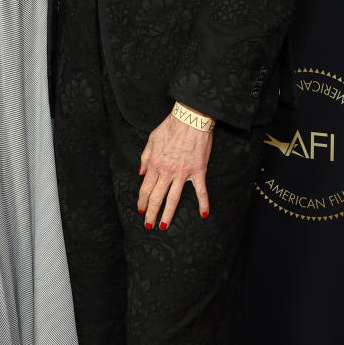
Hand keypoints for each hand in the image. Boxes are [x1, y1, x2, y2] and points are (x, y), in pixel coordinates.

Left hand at [138, 114, 211, 229]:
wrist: (191, 118)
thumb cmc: (171, 126)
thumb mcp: (151, 139)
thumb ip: (145, 157)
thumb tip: (140, 172)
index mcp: (155, 164)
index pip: (145, 188)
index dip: (142, 201)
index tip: (141, 210)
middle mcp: (167, 172)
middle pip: (157, 197)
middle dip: (151, 213)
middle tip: (149, 226)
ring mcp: (183, 173)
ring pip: (173, 198)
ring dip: (168, 214)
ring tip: (164, 226)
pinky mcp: (198, 171)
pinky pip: (200, 191)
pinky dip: (203, 203)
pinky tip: (203, 215)